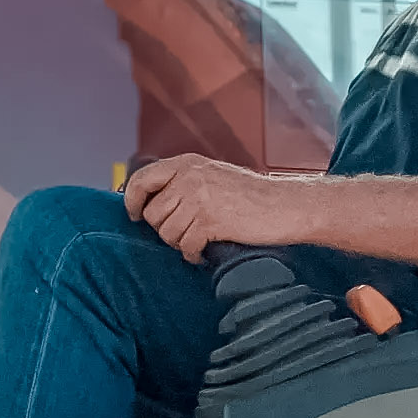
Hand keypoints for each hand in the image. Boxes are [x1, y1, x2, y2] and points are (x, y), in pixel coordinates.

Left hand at [121, 154, 299, 263]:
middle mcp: (188, 178)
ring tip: (199, 240)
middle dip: (165, 229)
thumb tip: (149, 203)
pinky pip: (185, 247)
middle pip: (152, 214)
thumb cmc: (252, 195)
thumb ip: (183, 182)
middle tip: (186, 232)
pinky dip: (193, 254)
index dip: (132, 200)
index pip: (141, 179)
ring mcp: (198, 199)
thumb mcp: (212, 176)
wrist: (286, 205)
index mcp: (186, 163)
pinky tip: (205, 251)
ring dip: (180, 243)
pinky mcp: (209, 221)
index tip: (134, 215)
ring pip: (166, 233)